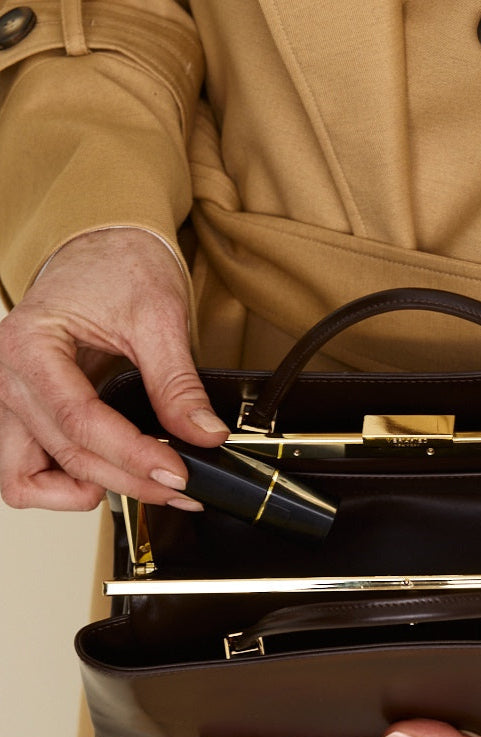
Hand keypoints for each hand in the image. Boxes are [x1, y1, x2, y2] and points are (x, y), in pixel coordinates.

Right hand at [0, 228, 229, 509]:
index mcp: (30, 345)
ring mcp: (12, 399)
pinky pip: (28, 469)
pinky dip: (64, 482)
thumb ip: (177, 383)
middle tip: (181, 485)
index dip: (132, 456)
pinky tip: (108, 472)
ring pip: (27, 476)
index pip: (79, 421)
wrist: (104, 247)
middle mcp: (8, 377)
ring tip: (139, 480)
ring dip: (82, 490)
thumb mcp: (158, 318)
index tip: (178, 473)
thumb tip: (204, 434)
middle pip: (63, 454)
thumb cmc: (118, 267)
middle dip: (126, 478)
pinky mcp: (27, 414)